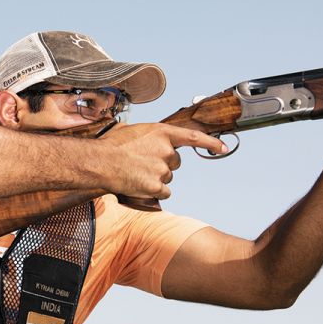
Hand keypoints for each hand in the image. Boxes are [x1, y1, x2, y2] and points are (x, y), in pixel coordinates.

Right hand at [99, 122, 227, 198]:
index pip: (194, 137)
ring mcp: (163, 169)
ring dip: (154, 178)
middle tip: (142, 164)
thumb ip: (149, 137)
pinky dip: (153, 192)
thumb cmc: (111, 146)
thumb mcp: (132, 131)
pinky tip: (138, 185)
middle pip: (175, 162)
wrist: (99, 163)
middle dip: (162, 164)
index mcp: (162, 132)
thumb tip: (150, 143)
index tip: (223, 147)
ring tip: (134, 173)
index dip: (211, 143)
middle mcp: (166, 150)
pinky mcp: (157, 186)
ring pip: (167, 178)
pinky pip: (163, 192)